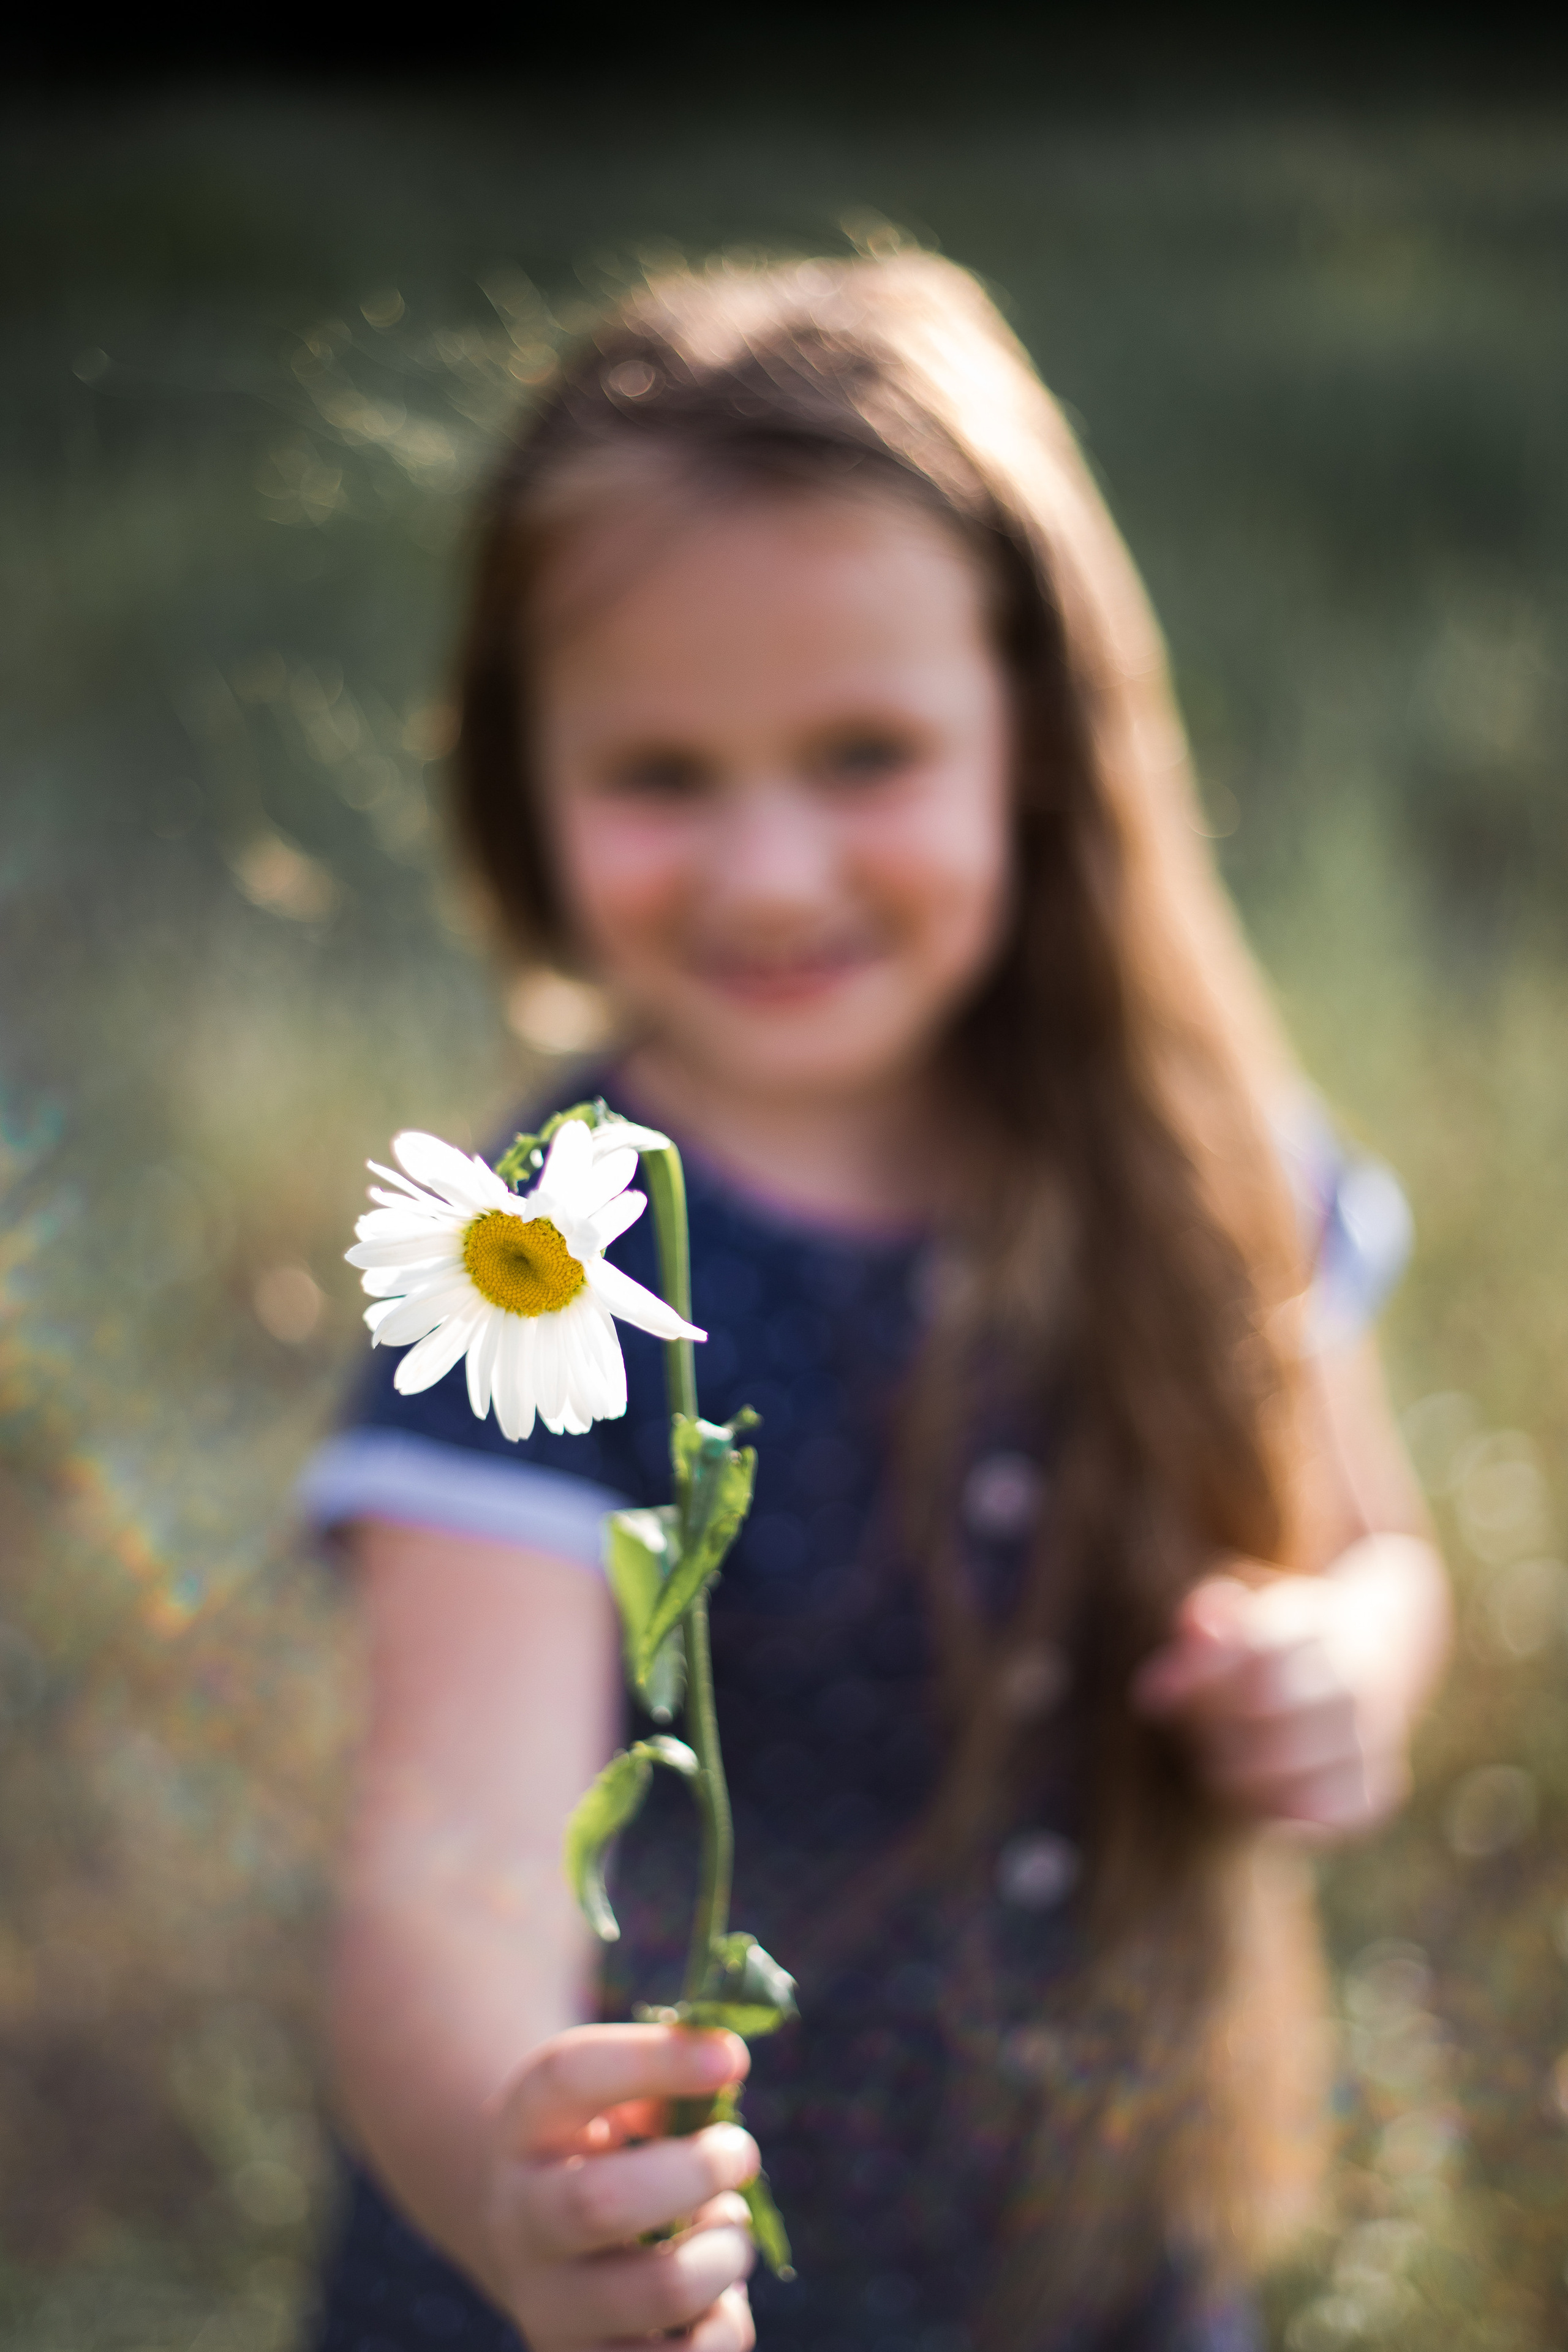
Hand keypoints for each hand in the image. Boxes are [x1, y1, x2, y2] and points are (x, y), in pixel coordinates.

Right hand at [484, 2023, 759, 2349]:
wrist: (533, 2241)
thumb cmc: (598, 2146)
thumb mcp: (609, 2094)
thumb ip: (663, 2073)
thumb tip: (725, 2063)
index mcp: (522, 2127)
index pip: (569, 2076)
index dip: (655, 2060)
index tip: (733, 2058)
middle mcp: (520, 2220)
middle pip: (601, 2201)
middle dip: (697, 2171)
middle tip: (739, 2151)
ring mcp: (550, 2306)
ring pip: (660, 2292)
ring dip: (725, 2251)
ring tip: (728, 2226)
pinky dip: (727, 2323)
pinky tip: (718, 2294)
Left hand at [1130, 1565, 1414, 1832]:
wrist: (1362, 1661)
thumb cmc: (1271, 1647)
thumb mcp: (1240, 1617)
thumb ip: (1204, 1619)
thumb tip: (1192, 1630)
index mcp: (1315, 1625)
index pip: (1257, 1650)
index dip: (1199, 1676)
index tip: (1150, 1698)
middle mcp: (1353, 1677)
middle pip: (1274, 1704)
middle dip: (1216, 1727)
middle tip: (1192, 1743)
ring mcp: (1373, 1733)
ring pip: (1302, 1762)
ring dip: (1244, 1775)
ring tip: (1217, 1772)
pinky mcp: (1378, 1785)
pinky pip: (1343, 1810)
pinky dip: (1296, 1816)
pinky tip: (1264, 1809)